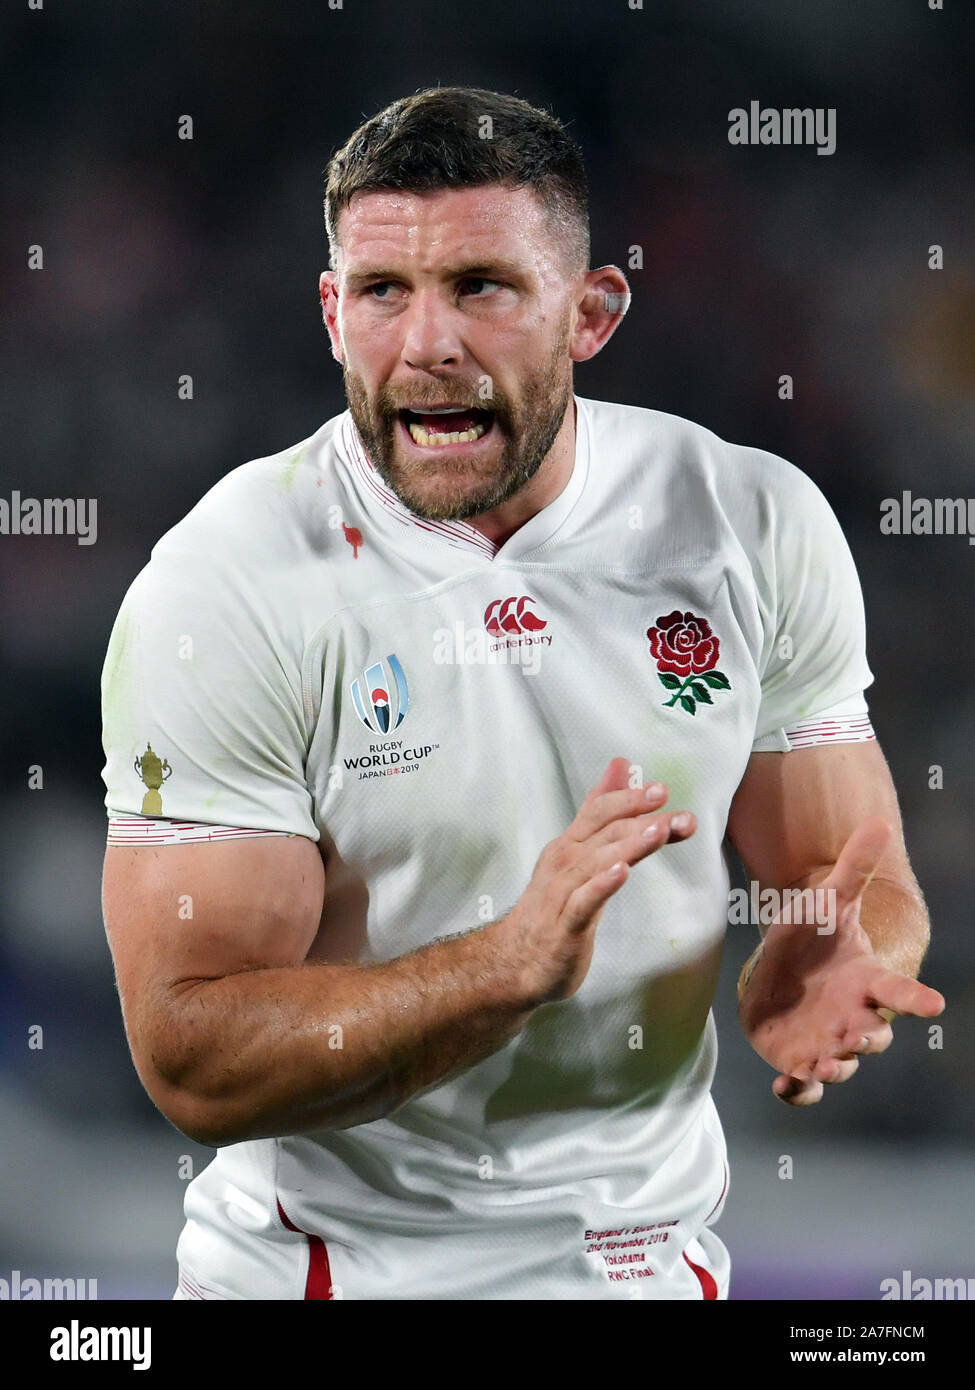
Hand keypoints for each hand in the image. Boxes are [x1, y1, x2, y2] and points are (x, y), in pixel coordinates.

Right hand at [497, 757, 695, 1006]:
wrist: (516, 961)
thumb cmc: (553, 906)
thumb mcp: (579, 853)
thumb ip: (601, 811)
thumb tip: (620, 765)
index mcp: (570, 845)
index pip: (600, 812)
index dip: (629, 798)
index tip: (662, 790)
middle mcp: (564, 863)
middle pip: (604, 832)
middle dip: (638, 816)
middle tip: (668, 803)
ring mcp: (562, 894)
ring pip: (598, 863)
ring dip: (629, 845)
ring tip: (658, 831)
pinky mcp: (565, 927)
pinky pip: (584, 902)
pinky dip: (602, 885)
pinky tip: (621, 873)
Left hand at [737, 816, 944, 1105]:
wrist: (779, 973)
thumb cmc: (812, 939)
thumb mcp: (826, 901)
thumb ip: (854, 869)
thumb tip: (878, 820)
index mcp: (866, 981)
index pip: (898, 991)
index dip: (915, 1000)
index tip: (934, 1005)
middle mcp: (853, 1018)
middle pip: (873, 1036)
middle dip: (868, 1038)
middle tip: (858, 1035)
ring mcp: (828, 1044)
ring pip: (842, 1065)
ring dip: (836, 1068)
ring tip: (824, 1065)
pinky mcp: (798, 1063)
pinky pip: (805, 1088)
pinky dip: (799, 1092)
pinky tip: (785, 1087)